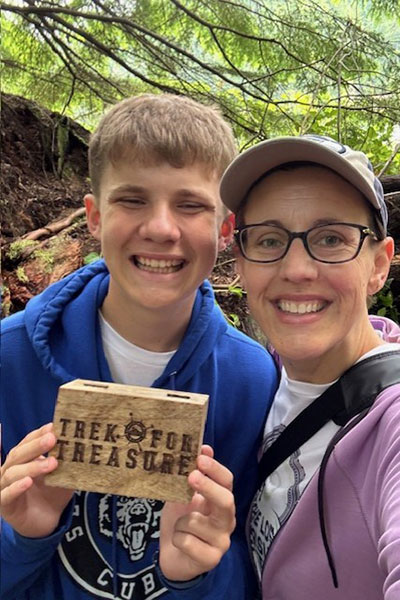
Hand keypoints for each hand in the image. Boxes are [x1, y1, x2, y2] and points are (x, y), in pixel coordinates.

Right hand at [1, 423, 73, 536]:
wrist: (46, 522)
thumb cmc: (52, 493)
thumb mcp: (62, 475)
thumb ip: (66, 461)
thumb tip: (79, 444)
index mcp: (22, 459)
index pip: (27, 442)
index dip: (38, 434)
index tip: (53, 427)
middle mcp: (10, 469)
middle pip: (19, 454)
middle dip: (36, 446)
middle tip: (52, 439)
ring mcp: (4, 487)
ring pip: (13, 473)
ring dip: (32, 467)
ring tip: (52, 463)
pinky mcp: (4, 505)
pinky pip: (6, 495)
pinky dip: (16, 488)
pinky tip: (27, 482)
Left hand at [159, 445, 235, 580]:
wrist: (173, 556)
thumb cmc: (181, 522)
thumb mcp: (183, 496)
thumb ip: (193, 476)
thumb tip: (204, 448)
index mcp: (222, 501)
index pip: (227, 481)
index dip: (215, 468)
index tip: (201, 456)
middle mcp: (227, 520)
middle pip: (226, 501)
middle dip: (208, 487)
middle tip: (192, 476)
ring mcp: (221, 541)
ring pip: (195, 522)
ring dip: (179, 521)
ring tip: (180, 526)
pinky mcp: (210, 559)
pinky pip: (186, 541)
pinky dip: (176, 538)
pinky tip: (180, 541)